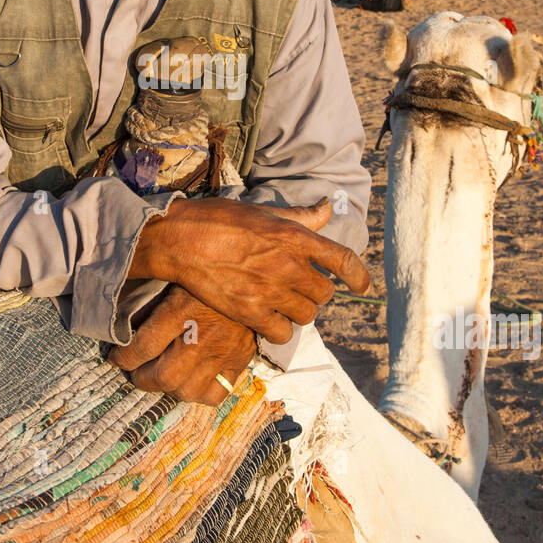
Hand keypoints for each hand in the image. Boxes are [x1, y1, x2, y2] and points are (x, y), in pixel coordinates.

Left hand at [110, 286, 255, 405]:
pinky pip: (215, 394)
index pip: (142, 347)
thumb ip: (149, 298)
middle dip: (141, 379)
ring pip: (187, 391)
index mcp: (181, 309)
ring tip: (162, 377)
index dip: (123, 357)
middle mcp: (201, 336)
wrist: (255, 273)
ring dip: (168, 388)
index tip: (117, 357)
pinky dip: (198, 394)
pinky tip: (191, 380)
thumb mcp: (174, 275)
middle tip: (136, 371)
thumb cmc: (206, 272)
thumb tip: (123, 322)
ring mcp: (223, 352)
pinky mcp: (239, 361)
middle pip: (163, 377)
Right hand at [129, 197, 368, 343]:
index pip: (343, 259)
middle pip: (325, 293)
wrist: (180, 240)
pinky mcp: (251, 312)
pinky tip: (269, 320)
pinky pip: (283, 333)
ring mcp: (271, 291)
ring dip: (300, 312)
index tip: (362, 286)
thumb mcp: (264, 210)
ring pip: (307, 315)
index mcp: (294, 236)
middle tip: (300, 289)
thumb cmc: (219, 219)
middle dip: (316, 293)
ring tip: (285, 305)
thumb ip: (300, 216)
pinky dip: (280, 330)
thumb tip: (328, 208)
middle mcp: (288, 265)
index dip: (359, 276)